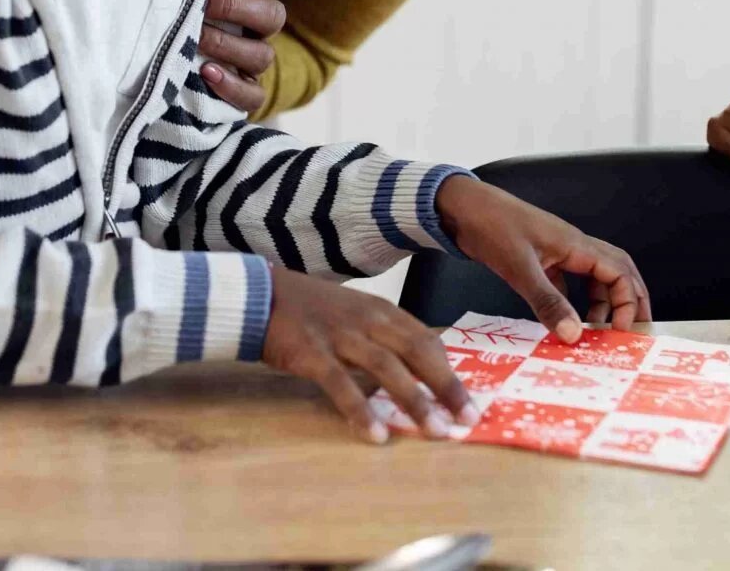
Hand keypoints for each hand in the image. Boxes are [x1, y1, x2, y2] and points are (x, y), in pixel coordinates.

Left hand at [198, 0, 286, 113]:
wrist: (195, 60)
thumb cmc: (205, 5)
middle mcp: (262, 27)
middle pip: (273, 15)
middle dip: (238, 8)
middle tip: (204, 2)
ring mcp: (256, 60)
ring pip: (262, 55)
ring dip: (229, 46)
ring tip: (197, 38)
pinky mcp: (247, 92)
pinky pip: (252, 95)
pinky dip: (231, 86)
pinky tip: (207, 73)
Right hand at [261, 267, 476, 444]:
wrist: (261, 295)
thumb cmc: (312, 310)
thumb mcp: (356, 314)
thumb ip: (384, 337)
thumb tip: (418, 372)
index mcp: (382, 310)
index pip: (427, 340)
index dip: (450, 370)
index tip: (468, 399)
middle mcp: (368, 320)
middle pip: (417, 353)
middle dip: (446, 387)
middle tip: (467, 418)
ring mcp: (341, 335)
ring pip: (387, 369)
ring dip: (415, 402)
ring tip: (435, 432)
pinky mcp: (313, 353)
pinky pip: (342, 385)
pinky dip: (362, 410)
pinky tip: (377, 435)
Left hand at [435, 178, 649, 339]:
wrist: (461, 207)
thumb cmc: (492, 227)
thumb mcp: (520, 269)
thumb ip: (548, 302)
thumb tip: (574, 336)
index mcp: (576, 245)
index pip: (620, 273)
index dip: (628, 302)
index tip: (621, 333)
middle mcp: (573, 247)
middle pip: (617, 271)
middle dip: (629, 300)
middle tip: (633, 331)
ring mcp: (557, 252)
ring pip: (593, 277)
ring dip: (601, 302)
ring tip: (595, 331)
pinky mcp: (539, 259)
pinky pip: (568, 282)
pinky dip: (573, 302)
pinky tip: (564, 320)